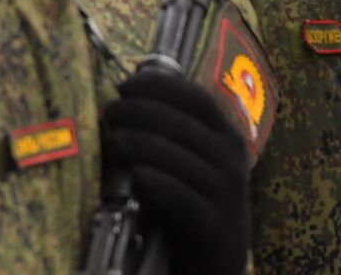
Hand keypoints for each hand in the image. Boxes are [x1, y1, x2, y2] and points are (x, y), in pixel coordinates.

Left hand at [100, 71, 249, 274]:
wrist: (219, 259)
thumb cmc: (195, 203)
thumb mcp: (193, 163)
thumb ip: (171, 136)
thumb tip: (126, 103)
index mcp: (229, 136)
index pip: (197, 99)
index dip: (161, 87)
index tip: (126, 84)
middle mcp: (232, 158)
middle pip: (182, 123)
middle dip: (140, 112)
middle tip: (108, 112)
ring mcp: (225, 190)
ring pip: (177, 157)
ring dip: (140, 144)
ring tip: (110, 140)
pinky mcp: (213, 223)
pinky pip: (180, 196)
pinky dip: (156, 182)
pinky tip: (135, 175)